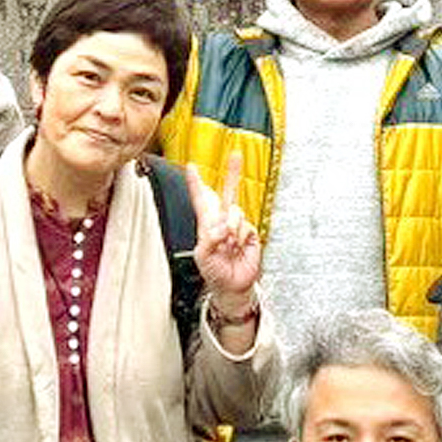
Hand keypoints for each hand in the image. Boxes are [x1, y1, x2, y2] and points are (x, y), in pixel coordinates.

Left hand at [189, 150, 261, 316]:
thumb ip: (208, 240)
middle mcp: (223, 222)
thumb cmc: (215, 273)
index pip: (201, 200)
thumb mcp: (202, 257)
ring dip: (230, 228)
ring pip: (235, 212)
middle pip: (227, 193)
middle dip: (232, 174)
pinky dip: (239, 236)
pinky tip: (237, 246)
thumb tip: (222, 228)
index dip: (196, 184)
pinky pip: (245, 226)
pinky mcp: (250, 234)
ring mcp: (238, 227)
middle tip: (236, 155)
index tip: (191, 167)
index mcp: (207, 225)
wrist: (233, 286)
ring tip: (228, 243)